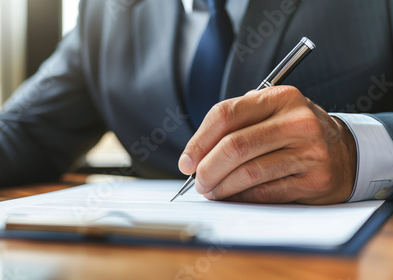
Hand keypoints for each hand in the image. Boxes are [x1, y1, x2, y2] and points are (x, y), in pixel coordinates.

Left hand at [178, 86, 356, 204]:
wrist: (346, 152)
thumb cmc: (295, 132)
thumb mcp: (272, 113)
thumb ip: (236, 124)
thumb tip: (195, 156)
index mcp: (280, 97)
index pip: (226, 114)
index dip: (199, 140)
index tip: (187, 161)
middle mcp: (297, 121)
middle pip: (235, 146)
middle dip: (207, 168)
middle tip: (197, 181)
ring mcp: (309, 151)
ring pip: (249, 172)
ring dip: (221, 186)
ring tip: (211, 191)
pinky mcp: (315, 180)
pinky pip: (266, 192)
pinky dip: (242, 197)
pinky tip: (232, 196)